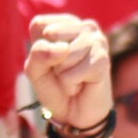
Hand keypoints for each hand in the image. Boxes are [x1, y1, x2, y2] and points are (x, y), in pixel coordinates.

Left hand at [26, 14, 112, 132]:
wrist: (74, 114)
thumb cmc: (55, 86)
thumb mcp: (35, 70)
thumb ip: (38, 53)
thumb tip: (62, 49)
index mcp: (66, 23)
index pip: (38, 25)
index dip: (37, 48)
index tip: (49, 61)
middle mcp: (84, 26)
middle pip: (50, 35)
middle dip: (50, 61)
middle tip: (62, 71)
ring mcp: (97, 41)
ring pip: (63, 55)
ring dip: (62, 75)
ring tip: (73, 79)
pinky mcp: (103, 60)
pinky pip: (72, 73)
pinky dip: (70, 85)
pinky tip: (82, 85)